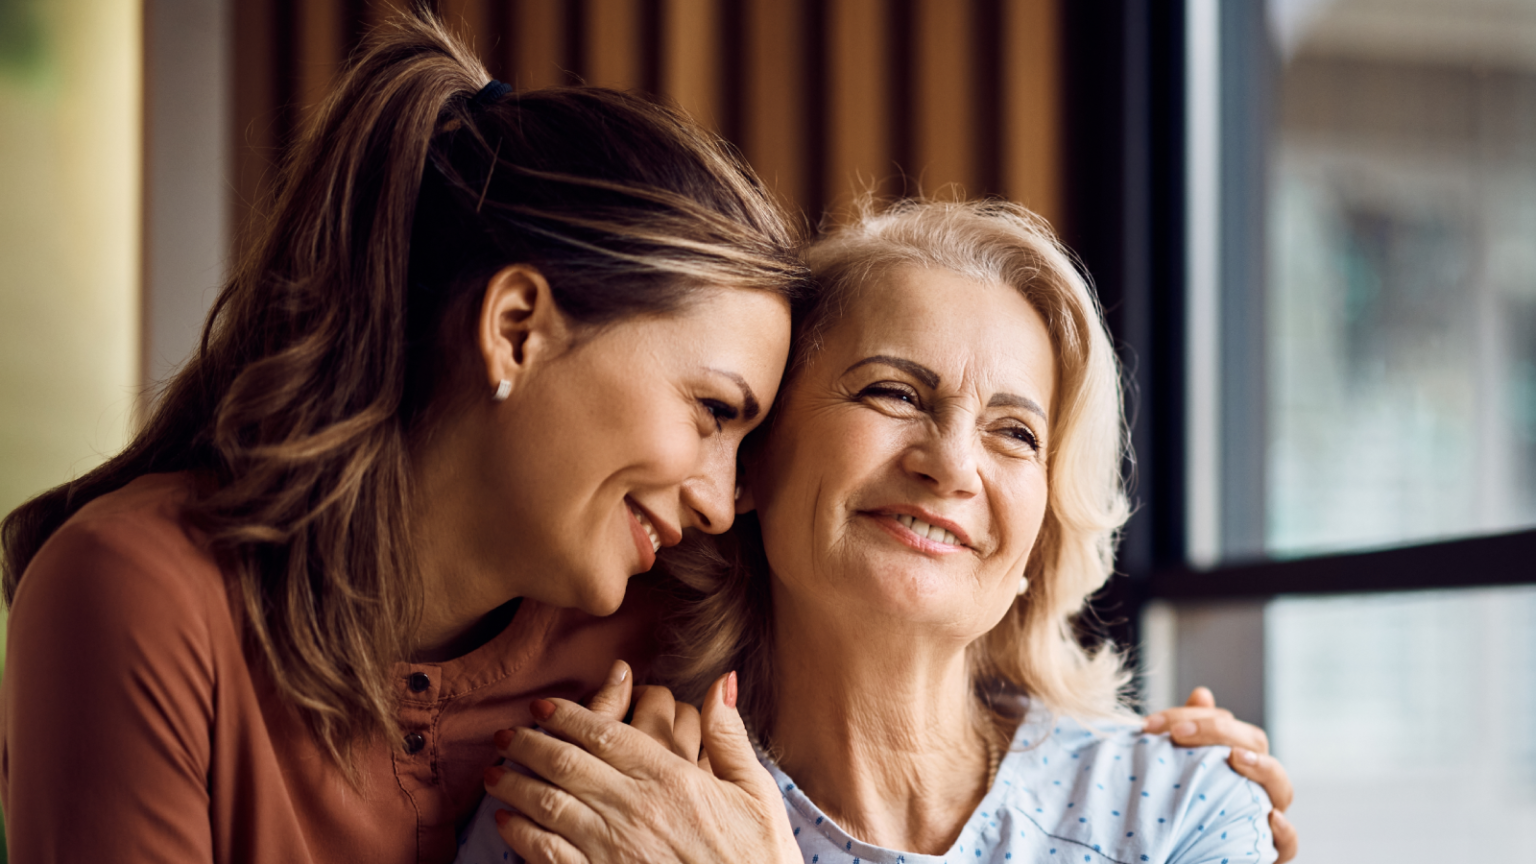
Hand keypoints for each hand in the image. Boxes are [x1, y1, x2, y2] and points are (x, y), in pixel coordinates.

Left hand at [483, 666, 798, 863]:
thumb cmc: (759, 860)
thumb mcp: (758, 793)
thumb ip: (729, 737)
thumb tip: (722, 682)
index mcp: (672, 778)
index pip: (604, 732)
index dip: (565, 715)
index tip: (541, 706)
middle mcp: (637, 808)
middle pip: (566, 763)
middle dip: (528, 744)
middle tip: (505, 734)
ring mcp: (615, 850)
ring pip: (550, 805)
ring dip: (515, 784)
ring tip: (494, 772)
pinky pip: (550, 855)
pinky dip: (522, 835)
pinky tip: (507, 822)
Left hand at [1143, 687, 1296, 862]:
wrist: (1174, 854)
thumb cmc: (1180, 804)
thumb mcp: (1178, 765)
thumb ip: (1189, 731)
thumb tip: (1203, 694)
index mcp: (1236, 758)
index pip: (1228, 725)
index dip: (1193, 717)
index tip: (1151, 724)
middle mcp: (1255, 783)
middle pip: (1256, 744)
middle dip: (1218, 731)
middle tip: (1178, 734)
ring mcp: (1264, 815)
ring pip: (1281, 787)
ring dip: (1261, 767)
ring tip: (1235, 757)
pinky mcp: (1267, 851)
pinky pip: (1289, 845)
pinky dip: (1286, 832)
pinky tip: (1270, 817)